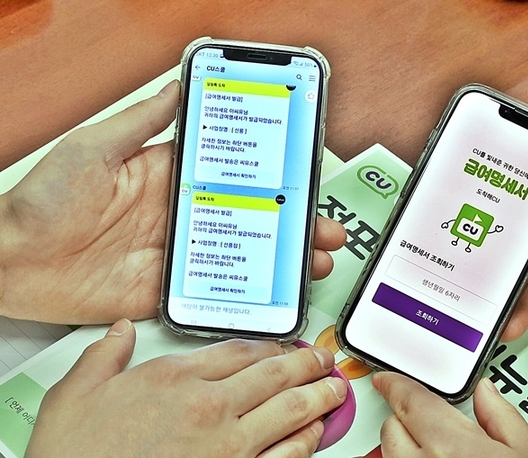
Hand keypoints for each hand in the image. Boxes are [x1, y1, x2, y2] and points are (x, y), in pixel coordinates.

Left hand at [0, 81, 345, 323]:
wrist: (12, 261)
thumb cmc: (45, 199)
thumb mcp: (96, 147)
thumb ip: (141, 121)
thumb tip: (176, 88)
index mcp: (167, 179)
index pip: (231, 176)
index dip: (268, 178)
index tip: (300, 178)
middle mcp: (178, 217)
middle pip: (247, 219)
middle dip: (289, 224)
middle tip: (322, 227)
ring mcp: (174, 255)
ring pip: (239, 257)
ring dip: (277, 261)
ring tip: (311, 262)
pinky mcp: (163, 290)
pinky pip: (210, 294)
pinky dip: (243, 296)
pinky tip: (270, 294)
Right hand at [26, 319, 347, 457]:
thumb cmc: (76, 455)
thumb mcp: (77, 393)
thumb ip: (104, 355)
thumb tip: (120, 331)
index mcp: (177, 377)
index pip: (239, 349)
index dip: (268, 345)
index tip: (281, 345)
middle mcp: (209, 407)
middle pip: (275, 374)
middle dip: (308, 364)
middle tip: (325, 360)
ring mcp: (227, 446)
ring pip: (290, 411)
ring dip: (318, 398)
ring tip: (333, 390)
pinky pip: (284, 456)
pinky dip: (306, 442)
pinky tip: (314, 434)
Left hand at [373, 372, 527, 456]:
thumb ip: (503, 418)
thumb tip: (487, 394)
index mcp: (451, 445)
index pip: (409, 401)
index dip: (395, 385)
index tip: (387, 380)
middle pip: (392, 430)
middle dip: (408, 423)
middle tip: (435, 429)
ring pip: (390, 457)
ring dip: (406, 452)